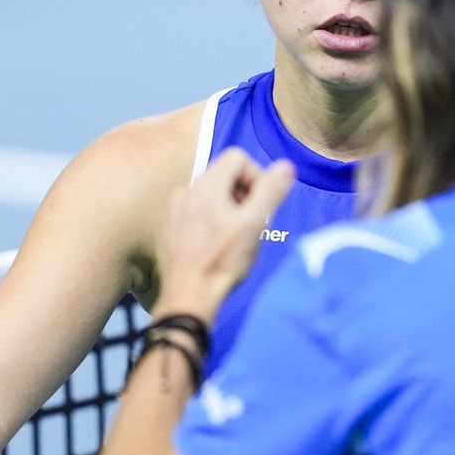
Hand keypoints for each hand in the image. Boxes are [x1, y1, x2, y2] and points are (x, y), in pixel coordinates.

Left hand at [154, 149, 294, 321]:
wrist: (189, 296)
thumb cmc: (224, 260)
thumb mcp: (254, 224)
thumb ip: (271, 190)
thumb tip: (286, 166)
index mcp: (206, 184)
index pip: (238, 157)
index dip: (256, 177)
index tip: (260, 206)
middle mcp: (186, 190)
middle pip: (223, 174)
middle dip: (243, 194)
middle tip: (251, 223)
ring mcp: (174, 209)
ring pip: (209, 194)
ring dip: (227, 208)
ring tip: (233, 236)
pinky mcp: (168, 227)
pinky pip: (194, 211)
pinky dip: (208, 220)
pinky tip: (214, 245)